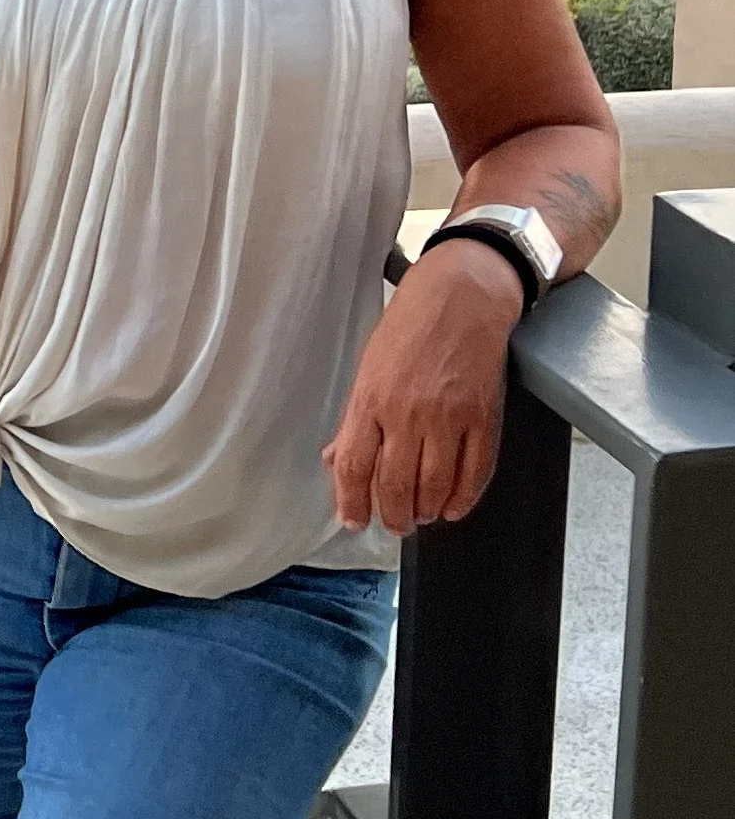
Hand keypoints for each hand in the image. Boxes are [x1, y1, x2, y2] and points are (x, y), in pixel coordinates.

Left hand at [322, 242, 521, 537]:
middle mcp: (407, 413)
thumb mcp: (368, 367)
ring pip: (435, 487)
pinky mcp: (482, 416)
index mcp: (370, 400)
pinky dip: (464, 498)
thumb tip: (337, 461)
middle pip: (395, 486)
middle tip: (395, 524)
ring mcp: (447, 417)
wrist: (463, 295)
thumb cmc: (411, 326)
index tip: (355, 520)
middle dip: (393, 516)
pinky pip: (474, 471)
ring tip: (421, 515)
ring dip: (426, 511)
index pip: (353, 467)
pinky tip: (453, 506)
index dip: (352, 503)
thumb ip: (355, 419)